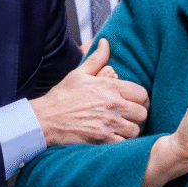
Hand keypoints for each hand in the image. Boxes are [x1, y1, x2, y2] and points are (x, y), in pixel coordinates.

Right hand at [30, 38, 148, 145]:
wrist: (46, 119)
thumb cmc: (62, 97)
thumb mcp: (79, 74)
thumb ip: (96, 59)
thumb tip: (105, 42)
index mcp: (110, 87)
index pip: (142, 94)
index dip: (141, 100)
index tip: (135, 104)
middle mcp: (113, 105)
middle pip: (142, 114)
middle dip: (137, 116)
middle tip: (129, 118)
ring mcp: (109, 123)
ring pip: (135, 130)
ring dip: (129, 131)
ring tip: (121, 129)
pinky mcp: (103, 140)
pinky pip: (124, 144)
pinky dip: (121, 143)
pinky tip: (113, 139)